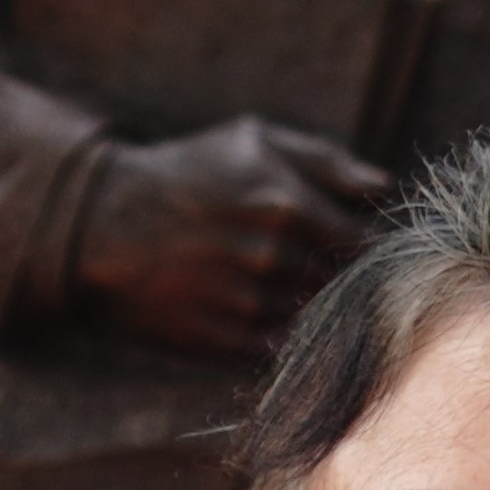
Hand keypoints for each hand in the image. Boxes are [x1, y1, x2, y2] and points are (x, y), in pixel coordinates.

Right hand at [74, 122, 385, 362]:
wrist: (103, 228)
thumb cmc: (188, 175)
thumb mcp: (254, 142)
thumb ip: (328, 162)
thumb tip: (386, 189)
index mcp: (289, 206)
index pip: (366, 241)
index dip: (361, 240)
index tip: (345, 235)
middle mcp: (275, 261)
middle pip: (346, 283)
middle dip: (339, 274)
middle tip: (306, 257)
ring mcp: (251, 307)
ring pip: (317, 318)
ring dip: (311, 305)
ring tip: (274, 278)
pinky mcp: (229, 344)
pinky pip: (284, 347)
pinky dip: (282, 332)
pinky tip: (257, 305)